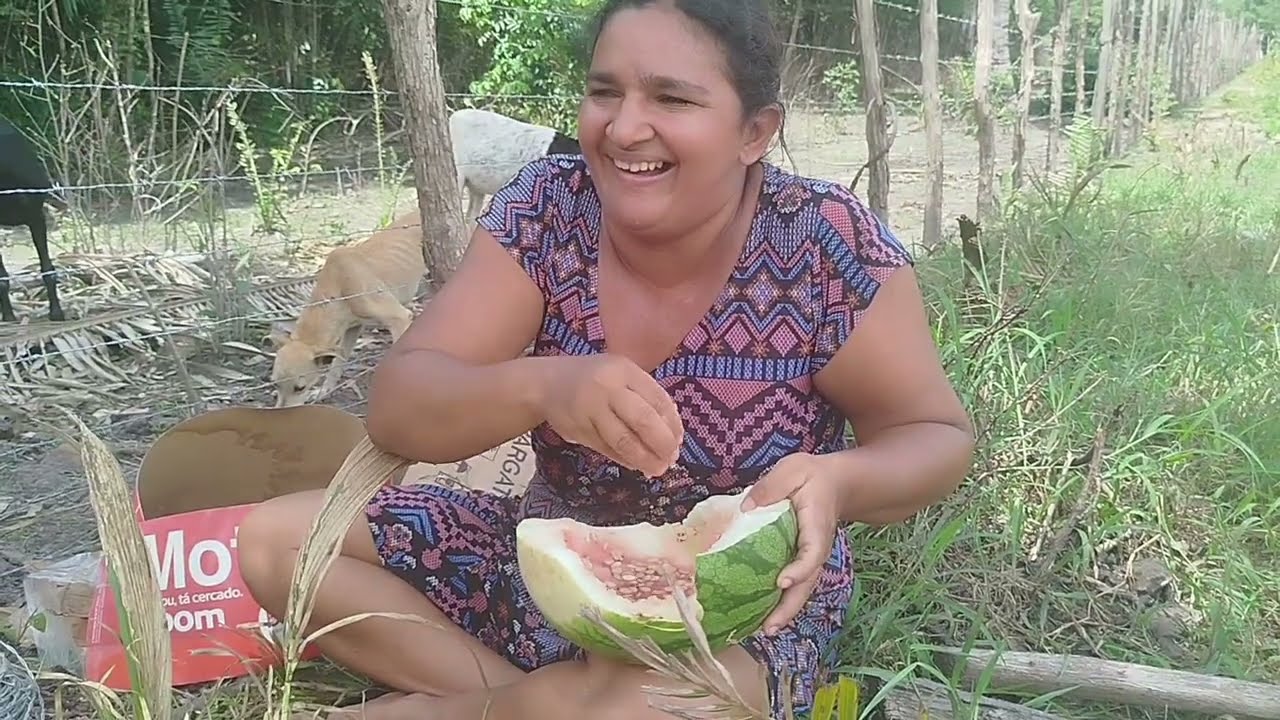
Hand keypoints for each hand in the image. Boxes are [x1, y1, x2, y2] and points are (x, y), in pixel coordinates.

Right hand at [538, 354, 683, 476]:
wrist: (546, 383)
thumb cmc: (594, 379)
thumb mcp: (620, 375)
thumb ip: (645, 396)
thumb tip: (673, 433)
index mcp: (624, 370)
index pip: (657, 400)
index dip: (672, 424)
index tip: (679, 441)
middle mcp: (607, 387)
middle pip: (643, 420)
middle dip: (662, 444)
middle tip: (672, 459)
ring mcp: (590, 409)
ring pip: (623, 440)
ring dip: (644, 458)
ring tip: (657, 469)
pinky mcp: (578, 430)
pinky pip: (607, 449)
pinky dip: (625, 460)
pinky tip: (637, 465)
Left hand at [741, 452, 839, 634]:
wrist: (835, 484)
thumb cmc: (812, 477)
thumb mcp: (793, 470)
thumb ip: (771, 486)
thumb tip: (747, 508)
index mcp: (816, 526)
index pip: (812, 553)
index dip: (799, 569)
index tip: (780, 582)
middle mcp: (817, 547)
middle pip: (808, 583)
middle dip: (790, 607)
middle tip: (770, 627)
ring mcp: (812, 556)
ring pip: (802, 589)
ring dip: (786, 611)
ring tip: (765, 630)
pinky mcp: (803, 560)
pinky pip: (795, 584)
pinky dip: (782, 601)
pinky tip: (764, 615)